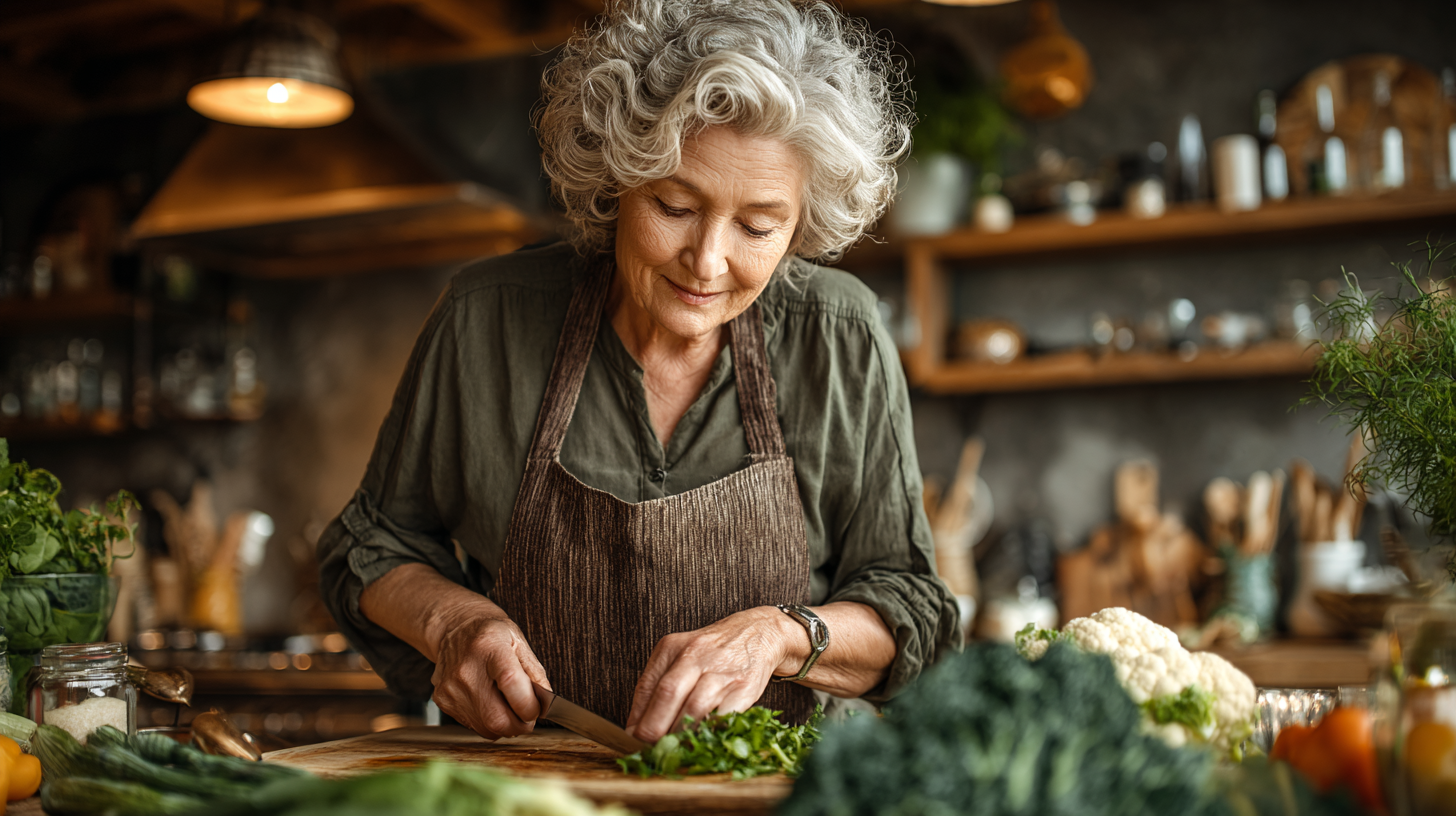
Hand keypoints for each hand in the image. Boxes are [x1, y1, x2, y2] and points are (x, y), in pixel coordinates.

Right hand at [428, 604, 551, 739]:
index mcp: (489, 647)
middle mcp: (466, 670)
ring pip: (487, 729)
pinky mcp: (442, 701)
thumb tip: (545, 702)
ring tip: (509, 707)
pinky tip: (490, 704)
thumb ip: (535, 672)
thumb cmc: (491, 634)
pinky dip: (489, 723)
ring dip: (505, 726)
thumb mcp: (519, 641)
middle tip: (528, 716)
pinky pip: (474, 726)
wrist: (455, 629)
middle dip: (520, 725)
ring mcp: (451, 688)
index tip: (538, 708)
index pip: (511, 683)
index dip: (529, 705)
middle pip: (497, 718)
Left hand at [625, 606, 800, 742]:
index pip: (647, 686)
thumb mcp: (679, 655)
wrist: (757, 633)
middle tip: (649, 748)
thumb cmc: (712, 652)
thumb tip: (636, 726)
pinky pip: (722, 716)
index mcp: (672, 647)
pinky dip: (709, 732)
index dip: (638, 717)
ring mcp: (721, 671)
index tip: (633, 738)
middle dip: (655, 728)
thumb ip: (656, 685)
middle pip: (669, 693)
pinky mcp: (744, 687)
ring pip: (695, 708)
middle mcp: (695, 655)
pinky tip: (701, 741)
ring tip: (674, 749)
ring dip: (681, 734)